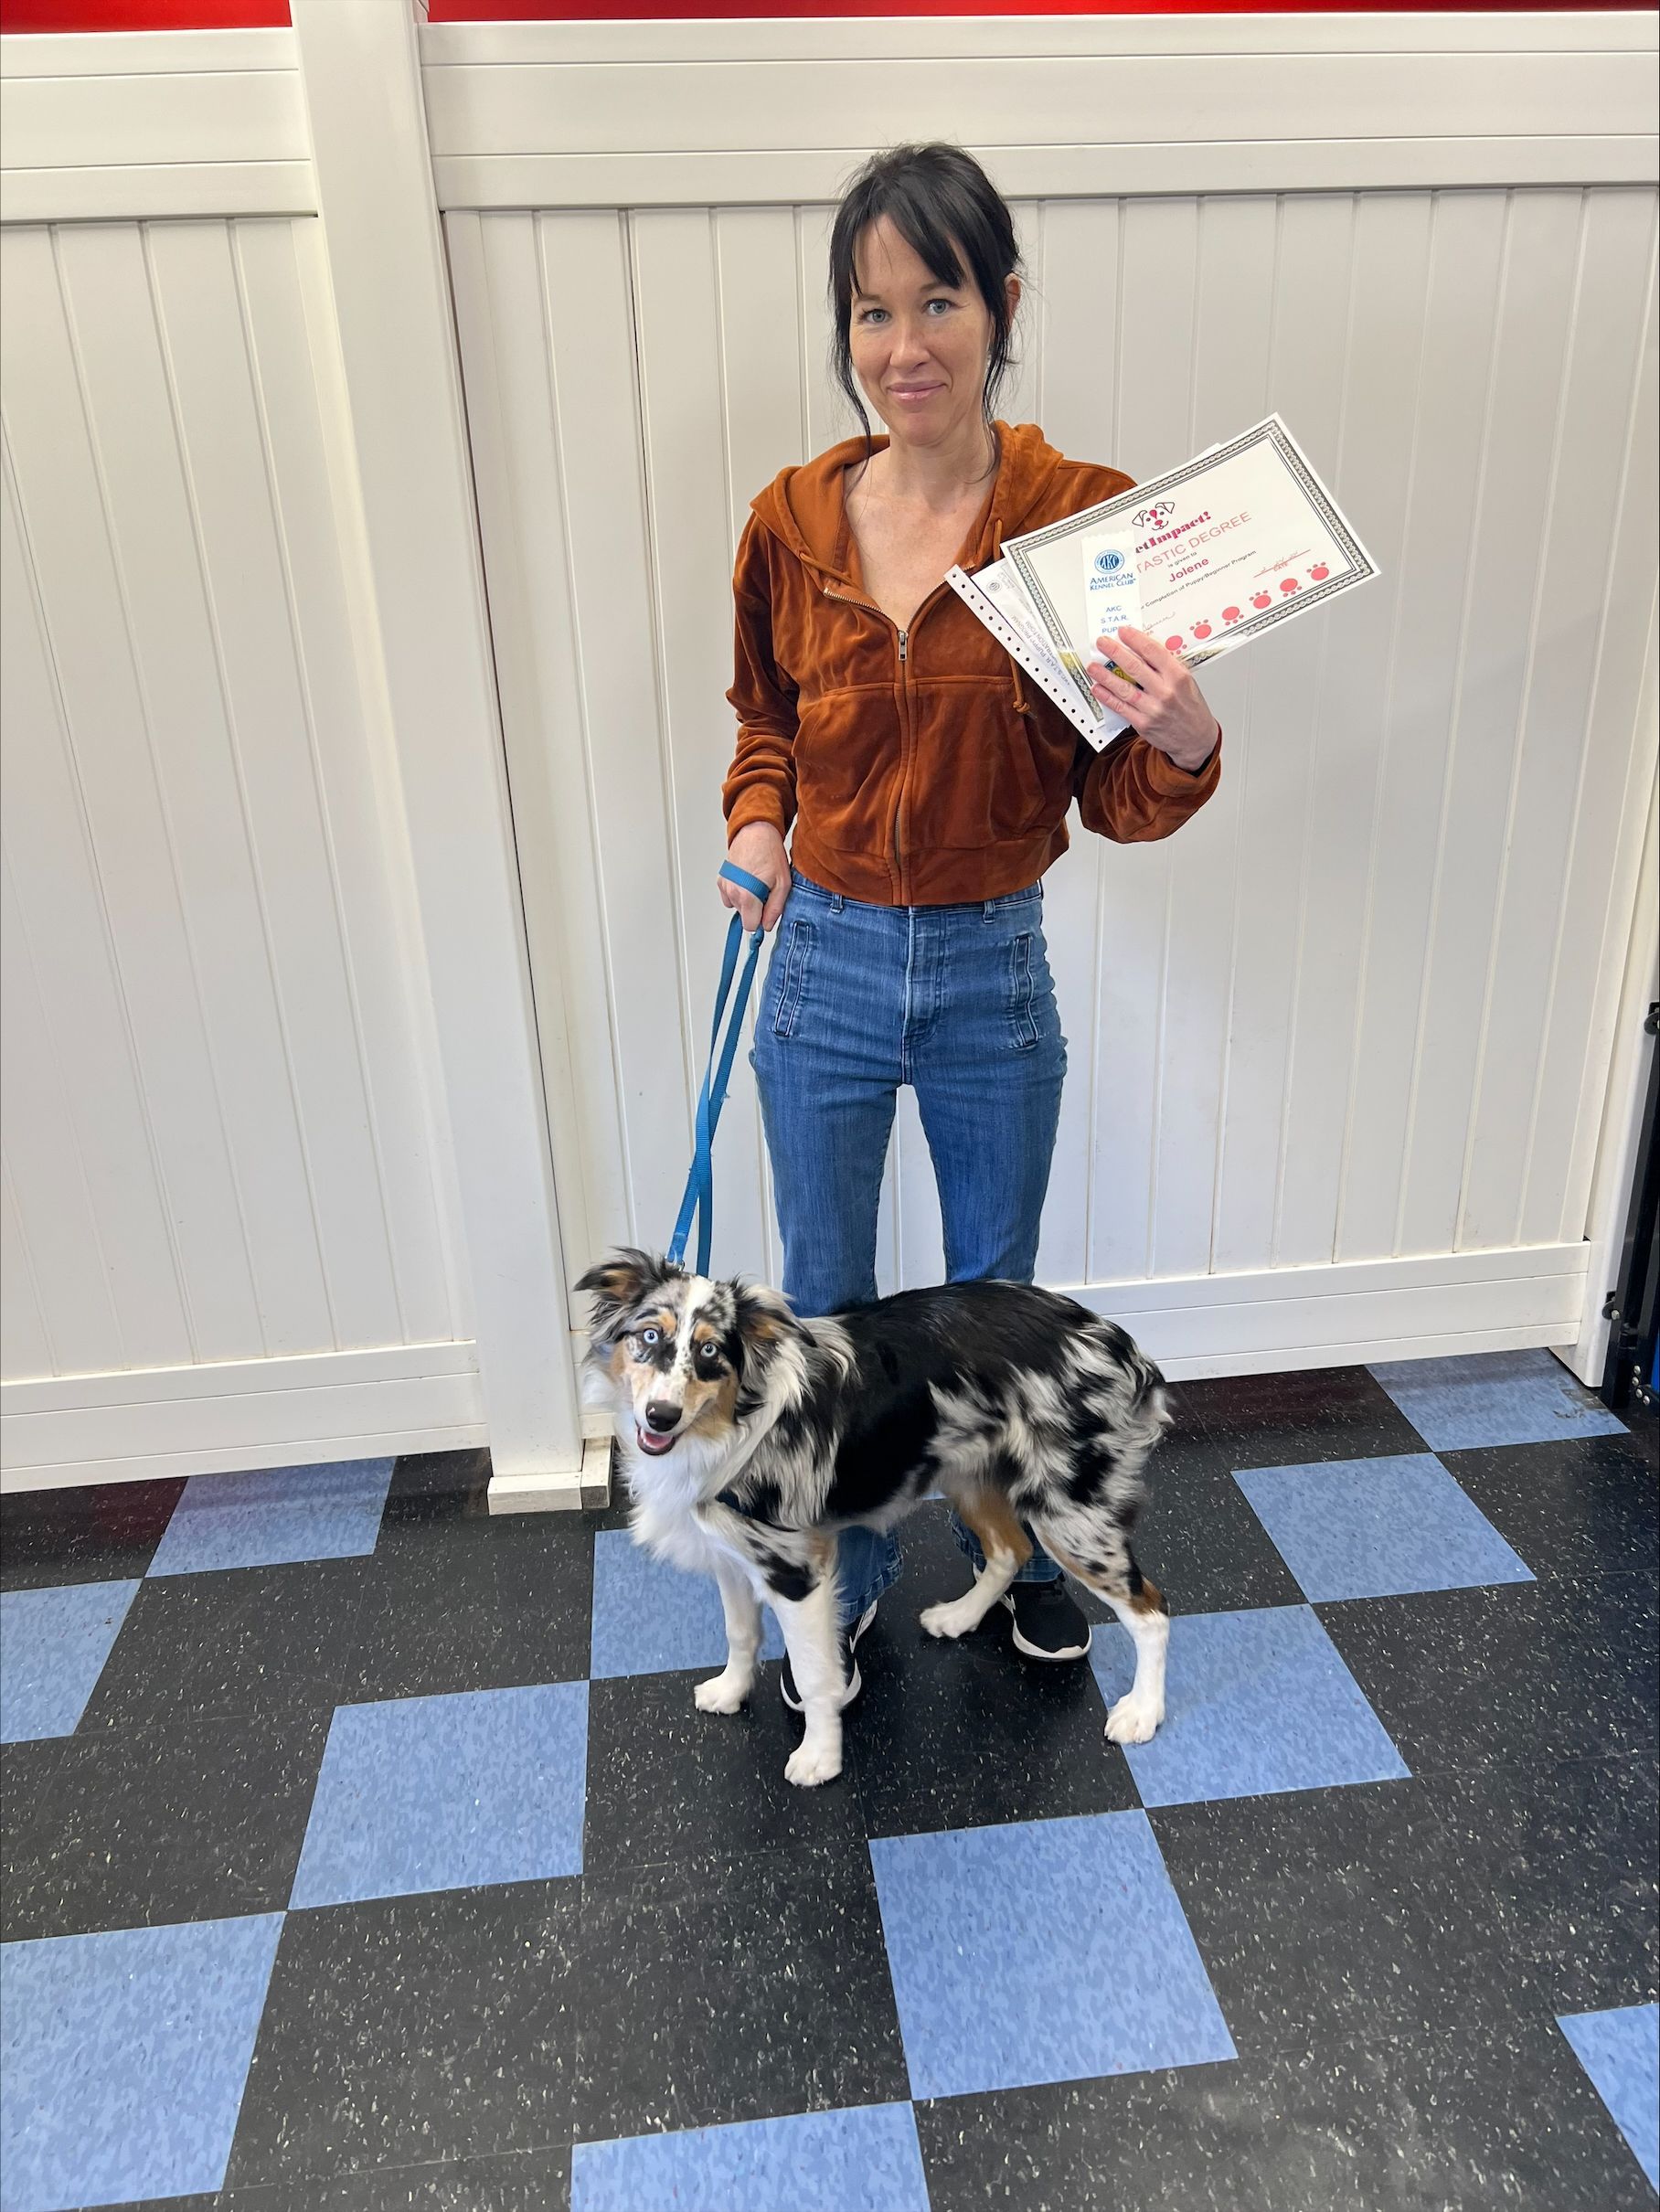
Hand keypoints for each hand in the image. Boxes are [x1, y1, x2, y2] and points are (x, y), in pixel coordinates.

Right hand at [719, 821, 789, 931]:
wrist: (755, 832)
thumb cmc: (770, 853)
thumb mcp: (783, 884)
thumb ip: (775, 909)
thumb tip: (767, 925)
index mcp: (748, 895)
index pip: (750, 926)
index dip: (761, 921)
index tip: (766, 912)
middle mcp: (732, 892)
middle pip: (744, 916)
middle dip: (755, 908)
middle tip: (764, 890)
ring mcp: (725, 885)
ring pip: (736, 906)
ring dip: (747, 899)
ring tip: (756, 882)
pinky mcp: (721, 879)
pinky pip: (729, 896)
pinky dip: (738, 892)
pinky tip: (747, 879)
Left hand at [1087, 625, 1218, 771]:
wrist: (1195, 739)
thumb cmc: (1190, 707)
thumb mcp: (1187, 681)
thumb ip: (1167, 666)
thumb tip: (1144, 648)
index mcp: (1178, 676)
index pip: (1153, 652)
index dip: (1135, 639)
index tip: (1123, 632)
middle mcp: (1165, 692)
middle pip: (1135, 667)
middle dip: (1115, 652)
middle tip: (1102, 643)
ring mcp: (1153, 709)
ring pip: (1124, 688)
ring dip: (1105, 676)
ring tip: (1093, 666)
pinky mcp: (1143, 723)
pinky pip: (1121, 707)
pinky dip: (1107, 697)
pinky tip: (1097, 688)